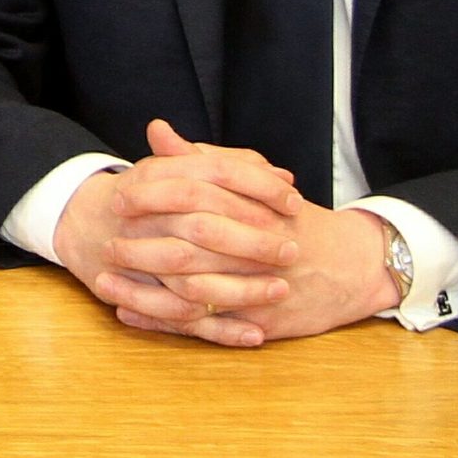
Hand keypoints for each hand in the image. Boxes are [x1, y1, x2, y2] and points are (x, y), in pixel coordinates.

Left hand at [61, 121, 397, 346]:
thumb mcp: (253, 183)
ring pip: (192, 294)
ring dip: (145, 291)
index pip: (194, 198)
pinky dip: (164, 323)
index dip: (153, 198)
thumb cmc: (292, 219)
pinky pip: (206, 327)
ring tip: (105, 282)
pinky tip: (130, 314)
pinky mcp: (260, 323)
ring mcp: (258, 290)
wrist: (352, 265)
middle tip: (107, 242)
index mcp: (251, 208)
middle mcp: (255, 250)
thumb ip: (203, 160)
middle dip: (141, 249)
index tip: (120, 195)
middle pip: (189, 249)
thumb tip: (156, 130)